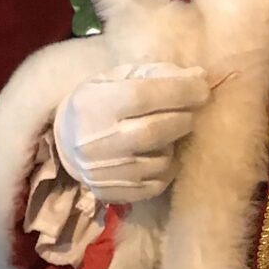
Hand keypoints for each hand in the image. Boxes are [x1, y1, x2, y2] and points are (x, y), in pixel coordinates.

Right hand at [53, 61, 211, 203]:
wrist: (65, 142)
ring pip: (159, 161)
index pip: (142, 96)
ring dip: (175, 145)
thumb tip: (200, 76)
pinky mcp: (110, 193)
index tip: (202, 88)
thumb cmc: (97, 102)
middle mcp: (95, 141)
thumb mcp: (117, 78)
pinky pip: (155, 185)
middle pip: (155, 131)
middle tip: (191, 112)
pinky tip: (160, 155)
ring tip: (170, 134)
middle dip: (183, 119)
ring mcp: (102, 172)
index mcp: (94, 105)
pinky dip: (166, 169)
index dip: (179, 91)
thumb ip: (156, 74)